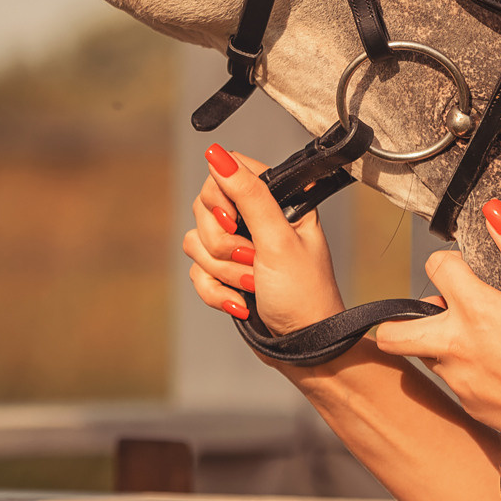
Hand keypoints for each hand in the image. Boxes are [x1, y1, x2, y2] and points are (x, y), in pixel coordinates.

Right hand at [181, 144, 346, 341]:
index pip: (228, 172)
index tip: (233, 221)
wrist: (303, 346)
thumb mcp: (278, 240)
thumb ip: (249, 195)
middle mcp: (255, 217)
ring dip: (223, 272)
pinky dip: (216, 291)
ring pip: (196, 242)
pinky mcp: (225, 272)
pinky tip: (242, 303)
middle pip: (204, 208)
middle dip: (222, 244)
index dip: (221, 197)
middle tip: (251, 260)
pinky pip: (197, 271)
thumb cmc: (304, 293)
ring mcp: (238, 245)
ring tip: (253, 286)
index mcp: (276, 199)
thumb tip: (218, 154)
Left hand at [370, 199, 500, 457]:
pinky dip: (463, 370)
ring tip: (480, 337)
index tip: (473, 269)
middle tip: (441, 309)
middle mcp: (456, 348)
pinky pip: (451, 382)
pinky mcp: (469, 406)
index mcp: (477, 312)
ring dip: (439, 341)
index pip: (436, 268)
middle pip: (393, 332)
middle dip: (403, 316)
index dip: (452, 261)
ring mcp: (459, 382)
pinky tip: (499, 368)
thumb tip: (495, 213)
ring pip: (424, 356)